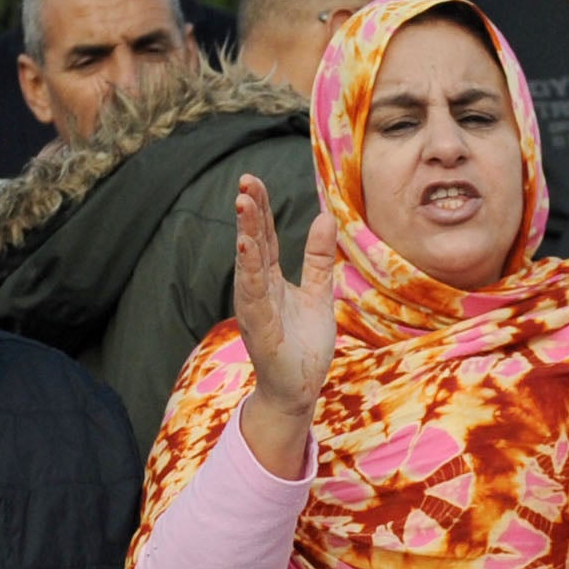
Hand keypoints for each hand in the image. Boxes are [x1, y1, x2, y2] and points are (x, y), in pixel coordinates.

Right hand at [232, 171, 340, 477]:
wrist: (299, 388)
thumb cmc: (303, 344)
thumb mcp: (318, 293)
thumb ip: (318, 259)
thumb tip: (326, 217)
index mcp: (270, 279)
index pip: (265, 237)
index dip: (260, 209)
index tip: (252, 180)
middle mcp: (257, 288)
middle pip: (253, 242)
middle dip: (249, 212)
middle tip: (245, 180)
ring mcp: (255, 307)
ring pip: (249, 263)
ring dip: (245, 233)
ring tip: (242, 203)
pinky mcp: (259, 327)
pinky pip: (253, 294)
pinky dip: (249, 270)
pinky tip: (246, 247)